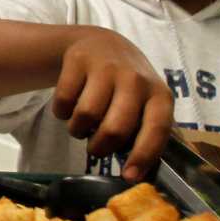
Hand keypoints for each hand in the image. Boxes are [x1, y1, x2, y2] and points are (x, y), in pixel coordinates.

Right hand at [51, 29, 175, 182]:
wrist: (100, 43)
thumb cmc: (126, 85)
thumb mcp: (144, 103)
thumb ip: (144, 131)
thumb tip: (136, 174)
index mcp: (158, 94)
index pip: (156, 129)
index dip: (142, 156)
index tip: (128, 177)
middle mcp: (135, 79)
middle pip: (115, 128)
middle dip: (100, 147)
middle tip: (95, 148)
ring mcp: (106, 67)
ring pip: (86, 115)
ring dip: (77, 129)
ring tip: (81, 125)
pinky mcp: (78, 60)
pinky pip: (63, 101)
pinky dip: (61, 112)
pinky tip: (68, 107)